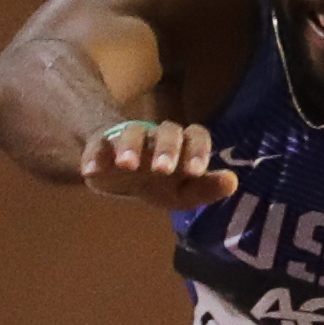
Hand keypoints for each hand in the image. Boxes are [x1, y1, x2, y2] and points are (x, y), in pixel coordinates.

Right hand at [79, 119, 240, 210]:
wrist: (121, 180)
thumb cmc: (161, 185)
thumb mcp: (184, 193)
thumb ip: (207, 188)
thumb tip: (233, 181)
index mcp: (183, 145)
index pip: (196, 135)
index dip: (198, 150)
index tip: (196, 172)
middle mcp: (158, 136)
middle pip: (167, 131)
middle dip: (166, 149)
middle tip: (162, 170)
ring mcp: (129, 138)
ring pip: (131, 132)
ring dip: (130, 147)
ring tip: (126, 166)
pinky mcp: (101, 145)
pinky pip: (97, 145)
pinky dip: (93, 156)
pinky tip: (90, 171)